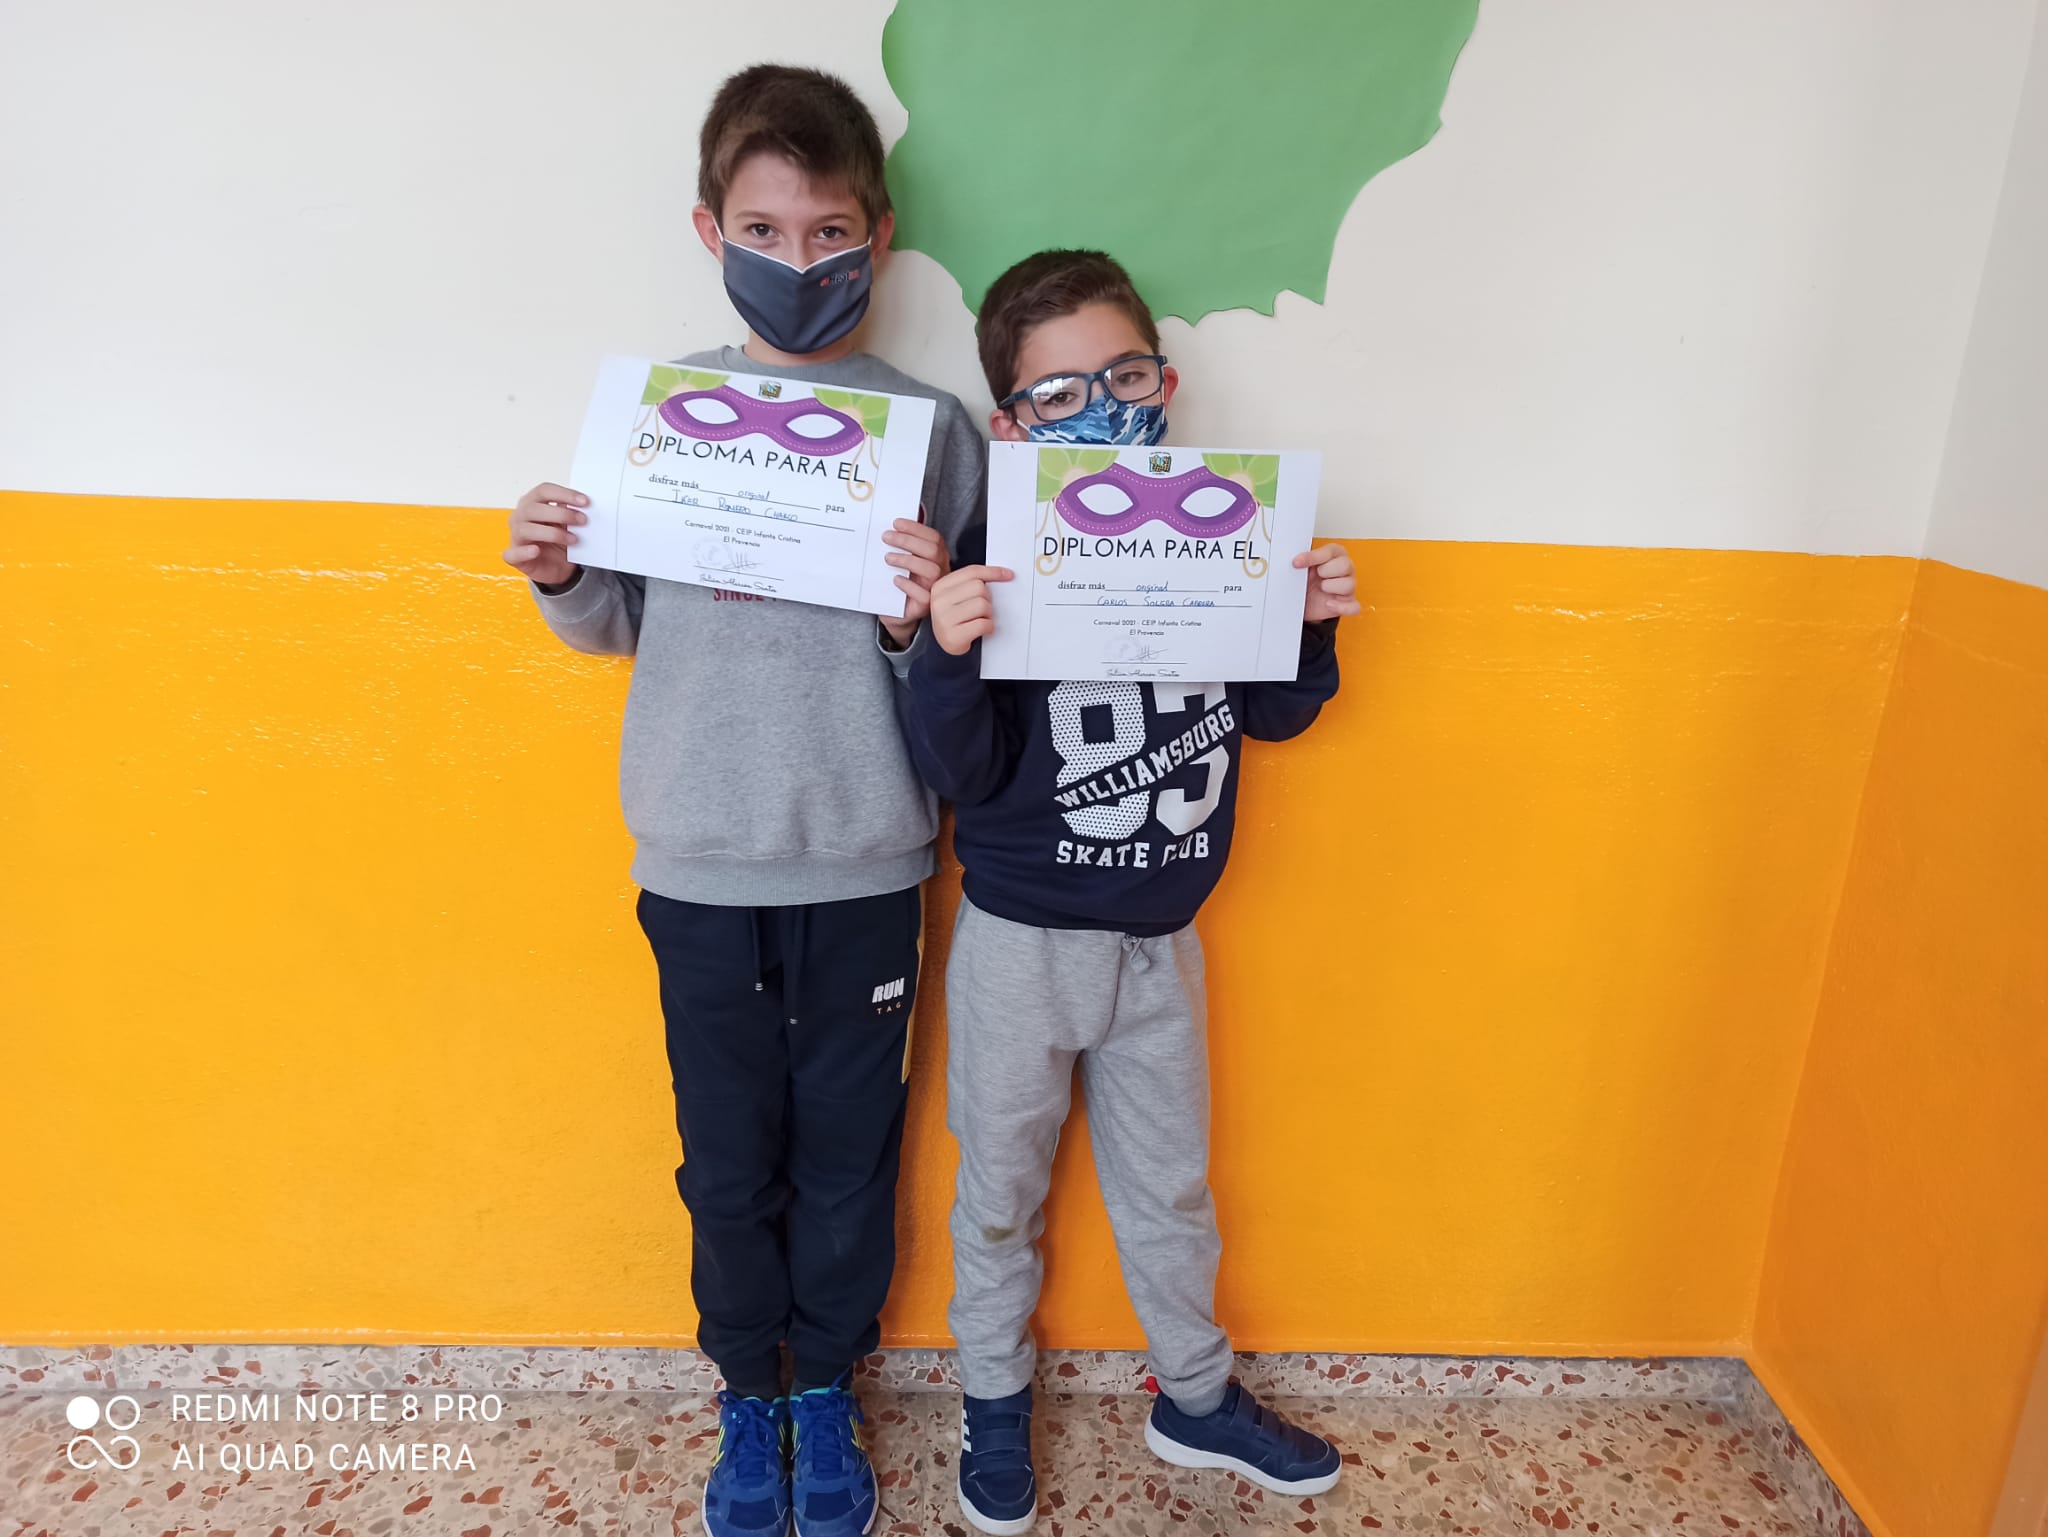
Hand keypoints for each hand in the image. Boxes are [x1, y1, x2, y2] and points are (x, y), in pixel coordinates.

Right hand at [505, 483, 587, 586]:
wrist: (559, 568)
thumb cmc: (560, 542)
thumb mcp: (569, 525)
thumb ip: (572, 513)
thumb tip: (585, 506)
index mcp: (533, 503)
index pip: (544, 491)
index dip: (564, 494)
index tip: (585, 501)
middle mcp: (520, 517)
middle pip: (533, 508)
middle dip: (561, 513)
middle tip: (583, 520)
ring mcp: (516, 536)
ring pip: (525, 529)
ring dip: (552, 533)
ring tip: (573, 539)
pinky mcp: (515, 557)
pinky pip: (513, 553)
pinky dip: (524, 552)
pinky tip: (536, 551)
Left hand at [879, 517, 950, 647]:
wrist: (895, 611)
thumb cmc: (899, 582)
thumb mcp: (901, 561)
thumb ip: (901, 546)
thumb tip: (889, 527)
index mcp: (937, 557)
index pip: (934, 538)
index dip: (916, 528)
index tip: (896, 523)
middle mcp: (940, 571)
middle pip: (933, 551)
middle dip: (908, 541)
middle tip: (886, 537)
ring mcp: (935, 588)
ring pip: (932, 570)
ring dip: (907, 560)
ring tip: (888, 558)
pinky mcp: (927, 605)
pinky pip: (924, 595)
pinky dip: (908, 585)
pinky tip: (895, 579)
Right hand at [929, 564, 1013, 655]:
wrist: (946, 644)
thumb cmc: (956, 618)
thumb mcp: (957, 596)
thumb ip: (971, 583)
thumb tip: (1002, 574)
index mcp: (940, 587)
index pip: (972, 572)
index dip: (993, 572)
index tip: (1008, 575)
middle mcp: (940, 601)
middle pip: (979, 587)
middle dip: (987, 599)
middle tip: (981, 610)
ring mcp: (944, 619)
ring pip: (982, 605)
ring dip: (988, 614)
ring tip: (979, 619)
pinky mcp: (953, 636)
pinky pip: (983, 624)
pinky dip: (988, 627)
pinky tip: (982, 630)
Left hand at [1295, 543, 1360, 620]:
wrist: (1304, 602)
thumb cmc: (1306, 580)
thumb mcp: (1301, 568)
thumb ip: (1301, 561)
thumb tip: (1294, 560)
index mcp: (1334, 555)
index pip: (1330, 551)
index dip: (1313, 557)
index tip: (1296, 562)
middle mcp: (1345, 569)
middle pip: (1345, 565)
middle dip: (1326, 571)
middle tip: (1316, 575)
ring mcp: (1348, 586)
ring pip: (1349, 585)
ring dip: (1330, 587)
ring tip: (1320, 588)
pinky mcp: (1348, 603)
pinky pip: (1354, 607)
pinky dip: (1341, 607)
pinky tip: (1328, 604)